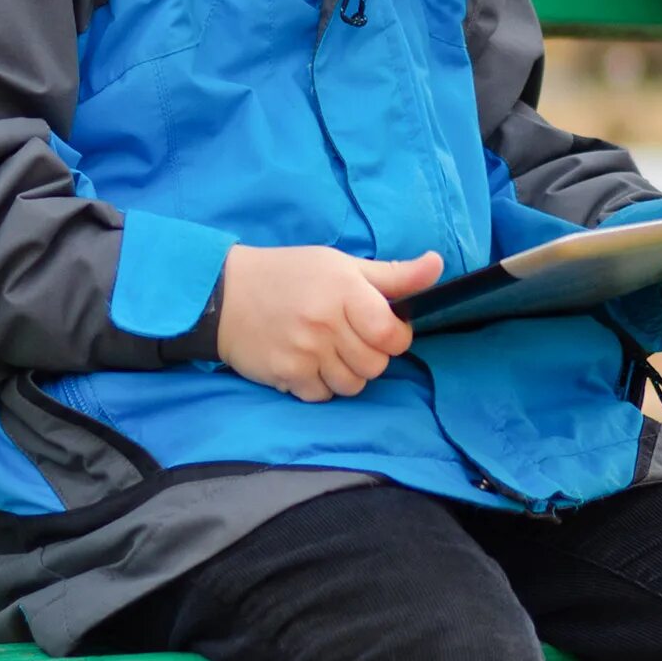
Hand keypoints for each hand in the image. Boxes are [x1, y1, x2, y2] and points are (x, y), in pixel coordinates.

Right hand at [218, 245, 441, 402]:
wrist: (224, 294)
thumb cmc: (290, 274)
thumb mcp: (341, 264)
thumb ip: (393, 274)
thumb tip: (437, 265)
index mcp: (345, 290)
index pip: (391, 333)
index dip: (395, 336)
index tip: (383, 329)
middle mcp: (326, 323)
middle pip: (376, 364)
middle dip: (372, 355)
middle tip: (352, 338)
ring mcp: (305, 352)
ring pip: (353, 385)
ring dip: (349, 373)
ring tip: (331, 351)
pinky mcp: (286, 375)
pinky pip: (323, 396)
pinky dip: (321, 385)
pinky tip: (309, 363)